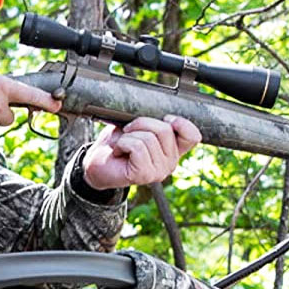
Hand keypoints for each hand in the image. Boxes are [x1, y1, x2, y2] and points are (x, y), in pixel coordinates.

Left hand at [81, 115, 201, 189]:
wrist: (96, 163)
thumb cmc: (117, 144)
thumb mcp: (138, 127)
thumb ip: (155, 121)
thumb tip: (163, 114)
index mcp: (172, 150)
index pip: (193, 136)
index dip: (181, 123)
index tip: (166, 119)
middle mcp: (170, 163)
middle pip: (165, 130)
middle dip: (142, 124)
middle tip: (129, 133)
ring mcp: (159, 171)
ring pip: (149, 138)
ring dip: (129, 136)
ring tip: (122, 145)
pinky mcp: (144, 175)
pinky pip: (137, 147)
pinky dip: (123, 143)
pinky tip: (119, 152)